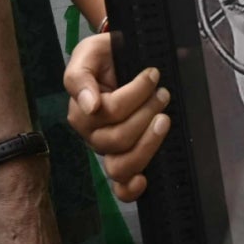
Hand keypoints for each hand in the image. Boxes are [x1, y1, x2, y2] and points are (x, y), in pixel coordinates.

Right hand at [66, 30, 169, 202]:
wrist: (121, 57)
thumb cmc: (104, 57)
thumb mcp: (87, 55)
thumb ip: (80, 78)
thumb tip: (90, 105)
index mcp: (82, 112)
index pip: (109, 112)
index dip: (135, 93)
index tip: (152, 74)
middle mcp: (92, 135)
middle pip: (118, 139)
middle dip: (146, 113)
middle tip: (162, 93)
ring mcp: (108, 150)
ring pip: (121, 164)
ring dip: (148, 142)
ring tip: (164, 119)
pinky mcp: (125, 159)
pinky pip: (121, 186)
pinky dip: (130, 189)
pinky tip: (144, 180)